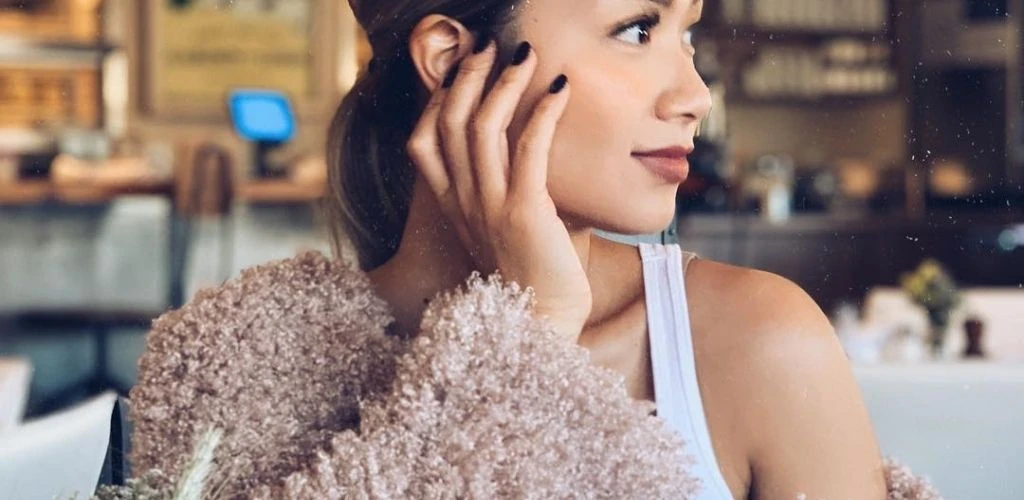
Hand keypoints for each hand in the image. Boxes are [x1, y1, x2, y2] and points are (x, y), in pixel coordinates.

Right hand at [406, 39, 591, 340]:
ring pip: (482, 127)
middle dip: (468, 76)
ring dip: (504, 82)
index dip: (436, 100)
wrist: (541, 327)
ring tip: (525, 52)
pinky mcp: (525, 213)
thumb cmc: (531, 278)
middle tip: (489, 46)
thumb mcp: (500, 233)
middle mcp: (463, 204)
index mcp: (453, 208)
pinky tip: (559, 88)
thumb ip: (497, 197)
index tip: (457, 71)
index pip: (424, 142)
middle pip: (449, 123)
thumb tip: (518, 157)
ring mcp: (490, 208)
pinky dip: (543, 111)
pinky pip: (529, 148)